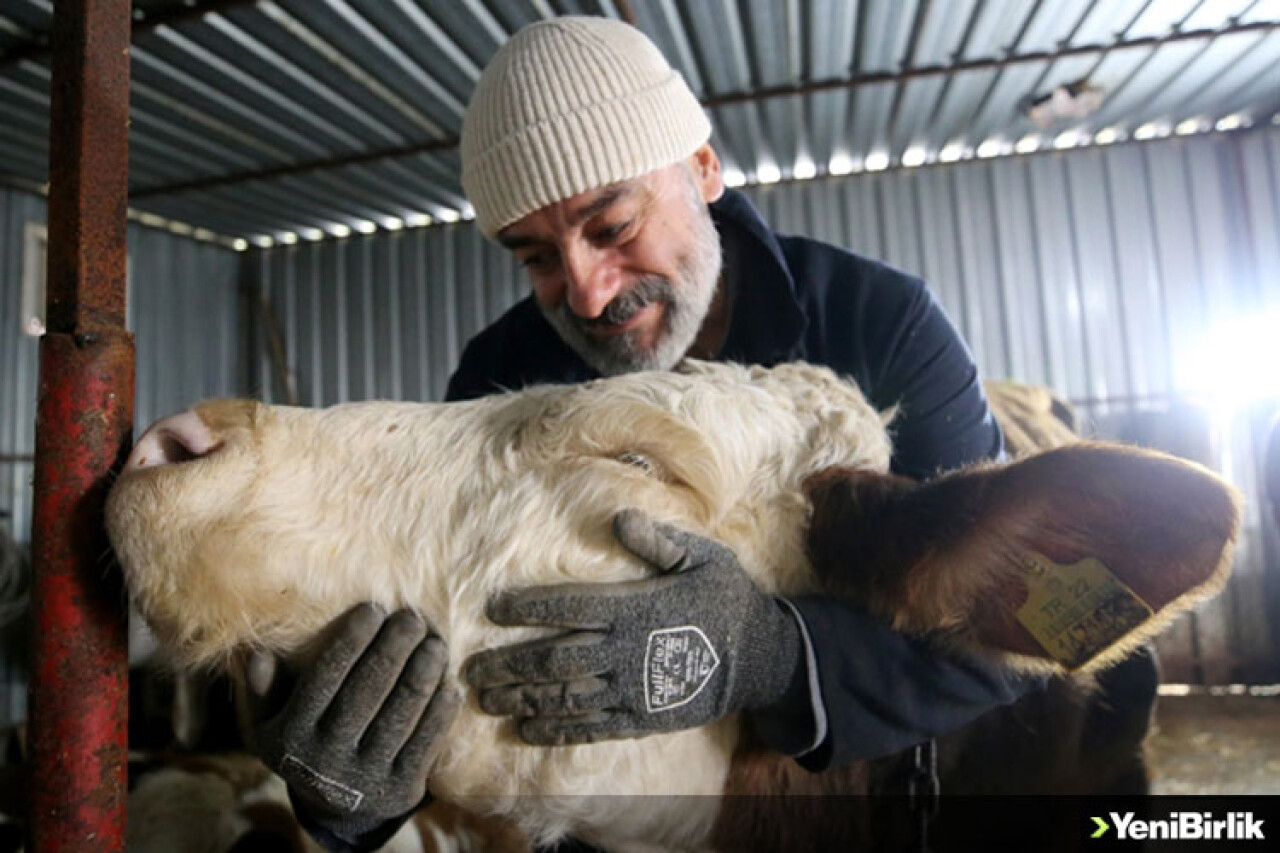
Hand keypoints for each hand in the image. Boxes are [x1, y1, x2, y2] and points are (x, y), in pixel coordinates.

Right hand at [243, 604, 459, 847]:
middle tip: (412, 618)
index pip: (324, 679)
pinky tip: (449, 683)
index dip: (351, 641)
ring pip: (399, 716)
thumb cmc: (305, 742)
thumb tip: (254, 653)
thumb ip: (263, 688)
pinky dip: (439, 711)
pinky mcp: (400, 789)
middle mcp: (324, 759)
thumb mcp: (269, 723)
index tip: (374, 609)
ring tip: (435, 644)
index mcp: (290, 737)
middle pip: (366, 693)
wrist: (336, 807)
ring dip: (422, 675)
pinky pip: (425, 744)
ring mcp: (364, 777)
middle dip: (393, 650)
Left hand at [465, 509, 803, 744]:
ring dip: (521, 698)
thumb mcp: (703, 557)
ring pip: (565, 696)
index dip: (528, 606)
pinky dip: (556, 730)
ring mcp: (632, 689)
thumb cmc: (727, 597)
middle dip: (509, 663)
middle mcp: (626, 651)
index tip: (491, 607)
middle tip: (470, 668)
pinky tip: (525, 729)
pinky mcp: (641, 718)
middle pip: (555, 658)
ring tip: (485, 699)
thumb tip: (619, 518)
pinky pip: (591, 728)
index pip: (570, 606)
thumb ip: (658, 541)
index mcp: (636, 607)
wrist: (762, 656)